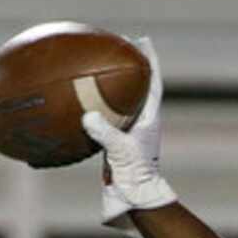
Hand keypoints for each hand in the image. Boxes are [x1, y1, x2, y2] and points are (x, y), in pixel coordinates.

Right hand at [81, 36, 176, 235]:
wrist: (136, 196)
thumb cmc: (134, 174)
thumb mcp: (119, 150)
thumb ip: (105, 132)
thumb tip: (88, 116)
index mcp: (149, 118)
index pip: (152, 82)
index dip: (148, 60)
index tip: (143, 41)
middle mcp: (142, 121)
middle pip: (138, 86)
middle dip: (130, 66)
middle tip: (119, 47)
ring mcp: (131, 131)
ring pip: (123, 101)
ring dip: (114, 85)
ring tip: (101, 69)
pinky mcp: (119, 141)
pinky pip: (109, 117)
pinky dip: (99, 107)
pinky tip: (85, 104)